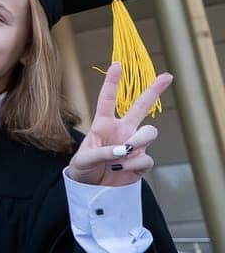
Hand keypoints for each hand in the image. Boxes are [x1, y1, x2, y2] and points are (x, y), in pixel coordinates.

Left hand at [68, 63, 171, 187]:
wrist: (91, 188)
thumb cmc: (83, 168)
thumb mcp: (84, 159)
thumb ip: (102, 152)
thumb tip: (125, 149)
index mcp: (103, 124)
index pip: (107, 100)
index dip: (111, 82)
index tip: (117, 64)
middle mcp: (122, 131)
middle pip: (142, 107)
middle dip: (155, 90)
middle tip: (168, 76)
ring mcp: (134, 145)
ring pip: (149, 133)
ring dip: (138, 142)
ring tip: (123, 154)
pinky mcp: (142, 161)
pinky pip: (146, 158)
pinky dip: (134, 164)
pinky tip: (121, 169)